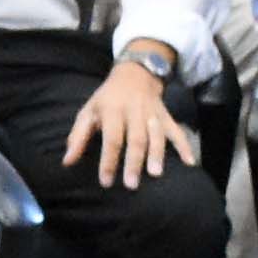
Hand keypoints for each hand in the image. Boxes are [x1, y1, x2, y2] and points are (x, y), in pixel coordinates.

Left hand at [65, 62, 183, 188]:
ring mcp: (152, 113)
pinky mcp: (166, 115)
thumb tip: (67, 162)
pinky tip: (191, 163)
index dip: (108, 160)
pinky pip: (177, 130)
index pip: (112, 138)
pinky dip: (184, 146)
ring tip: (156, 174)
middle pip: (136, 139)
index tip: (106, 181)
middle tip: (132, 184)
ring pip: (156, 135)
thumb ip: (78, 137)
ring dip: (157, 154)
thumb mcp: (88, 111)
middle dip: (133, 162)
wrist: (135, 72)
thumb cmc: (107, 98)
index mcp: (112, 110)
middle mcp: (134, 111)